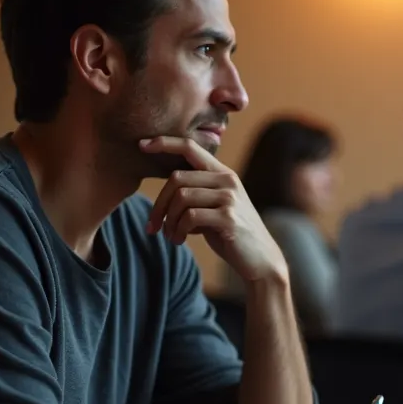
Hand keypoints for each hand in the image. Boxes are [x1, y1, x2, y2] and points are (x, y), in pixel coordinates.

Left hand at [141, 137, 287, 282]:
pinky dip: (178, 230)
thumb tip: (166, 195)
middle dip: (158, 204)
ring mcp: (229, 198)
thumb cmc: (232, 234)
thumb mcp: (214, 208)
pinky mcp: (228, 218)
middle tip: (152, 226)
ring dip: (168, 221)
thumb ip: (196, 195)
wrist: (260, 260)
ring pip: (181, 197)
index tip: (142, 144)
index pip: (190, 147)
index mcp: (222, 174)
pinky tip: (180, 241)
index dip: (165, 143)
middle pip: (177, 178)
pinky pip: (189, 217)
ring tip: (171, 237)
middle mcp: (227, 180)